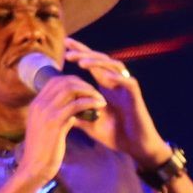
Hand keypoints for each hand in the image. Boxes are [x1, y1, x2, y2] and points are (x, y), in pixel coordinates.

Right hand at [18, 73, 100, 190]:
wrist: (34, 168)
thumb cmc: (44, 152)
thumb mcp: (47, 129)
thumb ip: (58, 116)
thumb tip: (74, 110)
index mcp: (36, 105)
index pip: (55, 81)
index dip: (74, 82)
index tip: (86, 92)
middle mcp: (39, 105)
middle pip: (64, 81)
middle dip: (84, 84)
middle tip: (96, 94)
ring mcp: (45, 112)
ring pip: (70, 89)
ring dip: (89, 91)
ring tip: (100, 100)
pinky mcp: (54, 122)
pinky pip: (76, 104)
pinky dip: (91, 102)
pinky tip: (99, 107)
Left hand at [65, 38, 169, 166]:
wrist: (135, 146)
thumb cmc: (115, 134)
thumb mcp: (89, 123)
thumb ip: (76, 113)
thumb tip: (56, 109)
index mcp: (105, 86)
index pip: (92, 65)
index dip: (81, 53)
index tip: (64, 45)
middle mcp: (116, 83)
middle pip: (102, 60)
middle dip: (86, 54)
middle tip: (68, 52)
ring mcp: (127, 88)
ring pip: (115, 66)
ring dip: (99, 63)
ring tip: (82, 63)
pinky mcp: (136, 97)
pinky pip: (128, 83)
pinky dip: (117, 78)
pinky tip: (104, 76)